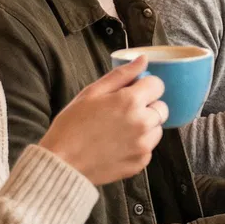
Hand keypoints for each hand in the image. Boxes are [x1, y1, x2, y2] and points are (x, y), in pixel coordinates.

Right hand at [37, 57, 165, 185]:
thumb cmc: (72, 126)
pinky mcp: (141, 162)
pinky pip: (149, 148)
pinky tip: (118, 145)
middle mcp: (142, 123)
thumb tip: (143, 59)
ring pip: (157, 128)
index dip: (144, 86)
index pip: (157, 84)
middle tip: (123, 112)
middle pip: (161, 107)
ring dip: (145, 126)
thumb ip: (121, 74)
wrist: (62, 164)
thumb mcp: (92, 92)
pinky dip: (139, 145)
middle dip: (147, 106)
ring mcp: (143, 145)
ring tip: (119, 130)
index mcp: (131, 101)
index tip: (131, 92)